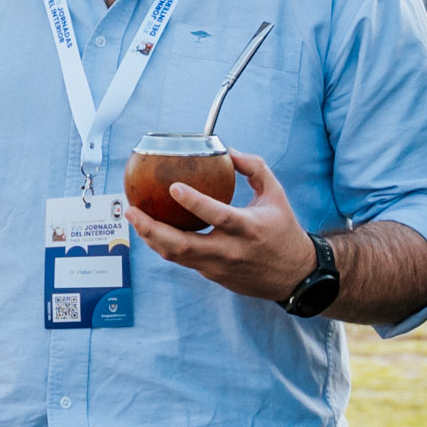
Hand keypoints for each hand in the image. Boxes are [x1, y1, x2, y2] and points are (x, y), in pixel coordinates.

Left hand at [128, 148, 325, 303]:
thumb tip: (228, 150)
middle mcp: (229, 251)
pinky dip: (164, 245)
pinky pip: (182, 260)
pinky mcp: (212, 276)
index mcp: (248, 228)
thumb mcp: (275, 194)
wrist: (294, 275)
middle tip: (132, 210)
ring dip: (150, 238)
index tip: (173, 187)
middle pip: (182, 245)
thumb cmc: (283, 229)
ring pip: (175, 256)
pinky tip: (151, 229)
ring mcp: (217, 267)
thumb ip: (254, 168)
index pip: (217, 215)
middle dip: (152, 229)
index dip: (194, 202)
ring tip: (134, 217)